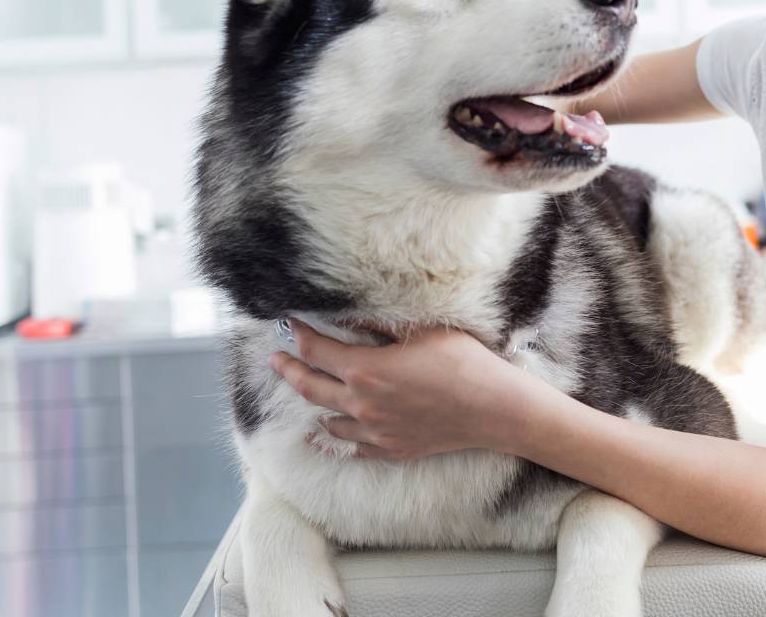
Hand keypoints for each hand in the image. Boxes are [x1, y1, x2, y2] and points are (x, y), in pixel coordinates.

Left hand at [269, 318, 519, 460]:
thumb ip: (378, 325)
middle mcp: (361, 404)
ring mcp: (374, 431)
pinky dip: (336, 435)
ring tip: (305, 390)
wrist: (490, 408)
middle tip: (275, 360)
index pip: (317, 351)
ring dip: (313, 402)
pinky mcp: (390, 449)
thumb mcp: (419, 331)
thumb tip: (348, 317)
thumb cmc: (460, 361)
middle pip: (311, 388)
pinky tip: (332, 431)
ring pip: (328, 419)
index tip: (290, 325)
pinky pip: (352, 445)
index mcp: (365, 370)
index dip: (299, 335)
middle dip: (289, 371)